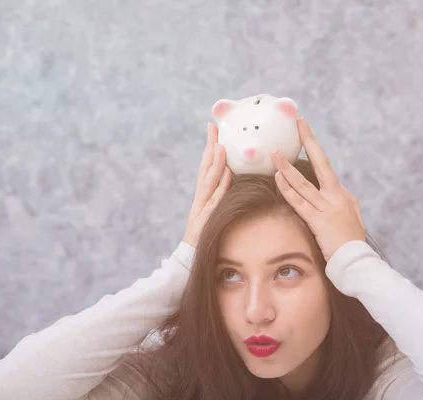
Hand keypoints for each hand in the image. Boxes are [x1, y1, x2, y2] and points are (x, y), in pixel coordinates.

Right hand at [183, 122, 232, 247]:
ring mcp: (202, 206)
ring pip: (209, 181)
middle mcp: (200, 196)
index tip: (213, 128)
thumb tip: (234, 177)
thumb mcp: (212, 211)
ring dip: (216, 163)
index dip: (210, 146)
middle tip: (214, 127)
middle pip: (205, 167)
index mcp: (202, 193)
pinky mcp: (206, 218)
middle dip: (210, 146)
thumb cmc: (204, 234)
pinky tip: (228, 176)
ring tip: (222, 146)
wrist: (188, 255)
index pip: (206, 165)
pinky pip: (215, 200)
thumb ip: (220, 195)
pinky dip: (221, 187)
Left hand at [270, 117, 365, 261]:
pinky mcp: (319, 221)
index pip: (324, 168)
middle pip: (321, 162)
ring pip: (304, 182)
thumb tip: (335, 195)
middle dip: (309, 140)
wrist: (357, 263)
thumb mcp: (350, 220)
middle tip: (299, 121)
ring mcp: (328, 207)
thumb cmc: (351, 245)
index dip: (314, 149)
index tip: (305, 131)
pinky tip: (277, 179)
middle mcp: (336, 196)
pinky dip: (288, 189)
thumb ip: (340, 205)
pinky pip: (300, 202)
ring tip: (273, 153)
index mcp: (342, 195)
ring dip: (287, 167)